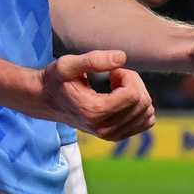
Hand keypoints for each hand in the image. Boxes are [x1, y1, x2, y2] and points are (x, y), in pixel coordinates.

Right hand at [37, 50, 155, 140]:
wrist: (46, 101)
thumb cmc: (56, 80)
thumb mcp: (67, 64)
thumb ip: (94, 60)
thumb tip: (123, 57)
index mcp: (94, 112)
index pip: (133, 95)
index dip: (128, 76)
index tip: (112, 71)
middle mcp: (104, 129)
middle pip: (142, 103)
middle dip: (133, 83)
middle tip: (114, 75)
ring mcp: (111, 135)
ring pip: (147, 113)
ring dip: (137, 94)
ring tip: (116, 87)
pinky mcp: (116, 136)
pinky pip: (145, 121)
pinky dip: (140, 107)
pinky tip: (122, 98)